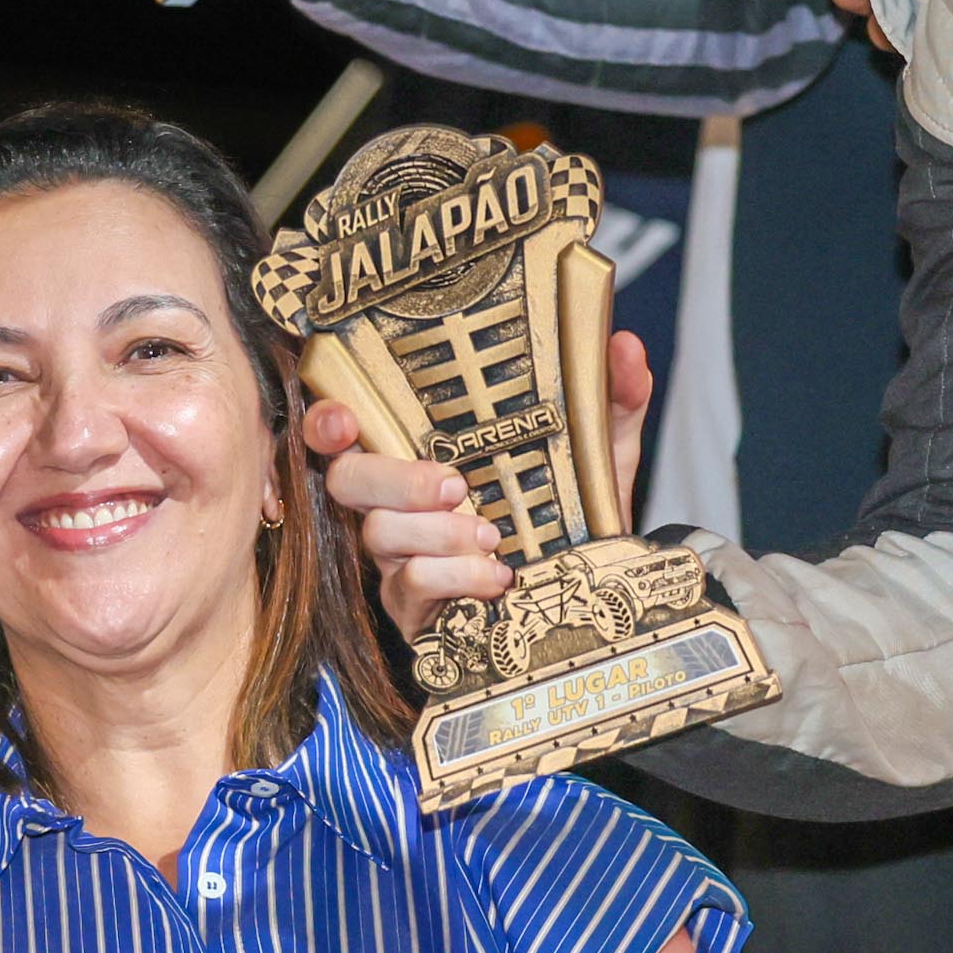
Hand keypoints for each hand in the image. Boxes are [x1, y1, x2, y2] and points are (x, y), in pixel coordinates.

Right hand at [312, 331, 657, 633]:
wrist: (584, 596)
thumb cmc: (567, 518)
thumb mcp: (596, 455)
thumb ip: (608, 401)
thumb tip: (624, 347)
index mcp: (424, 453)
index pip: (349, 429)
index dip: (328, 421)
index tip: (344, 420)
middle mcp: (398, 502)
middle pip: (347, 480)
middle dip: (393, 478)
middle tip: (455, 486)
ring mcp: (399, 556)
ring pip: (379, 533)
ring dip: (438, 533)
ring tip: (494, 538)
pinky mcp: (413, 605)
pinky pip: (411, 585)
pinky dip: (455, 578)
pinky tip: (496, 578)